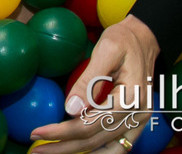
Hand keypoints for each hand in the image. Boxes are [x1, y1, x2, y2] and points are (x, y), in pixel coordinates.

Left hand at [29, 15, 158, 153]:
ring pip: (106, 149)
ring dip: (79, 153)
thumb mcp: (106, 50)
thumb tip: (71, 109)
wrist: (145, 38)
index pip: (90, 124)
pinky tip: (76, 149)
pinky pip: (117, 146)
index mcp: (130, 97)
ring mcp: (139, 121)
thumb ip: (89, 80)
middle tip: (36, 151)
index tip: (37, 132)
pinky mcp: (136, 121)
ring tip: (52, 152)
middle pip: (96, 141)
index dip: (62, 131)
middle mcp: (138, 115)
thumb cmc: (123, 39)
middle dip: (64, 147)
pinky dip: (97, 151)